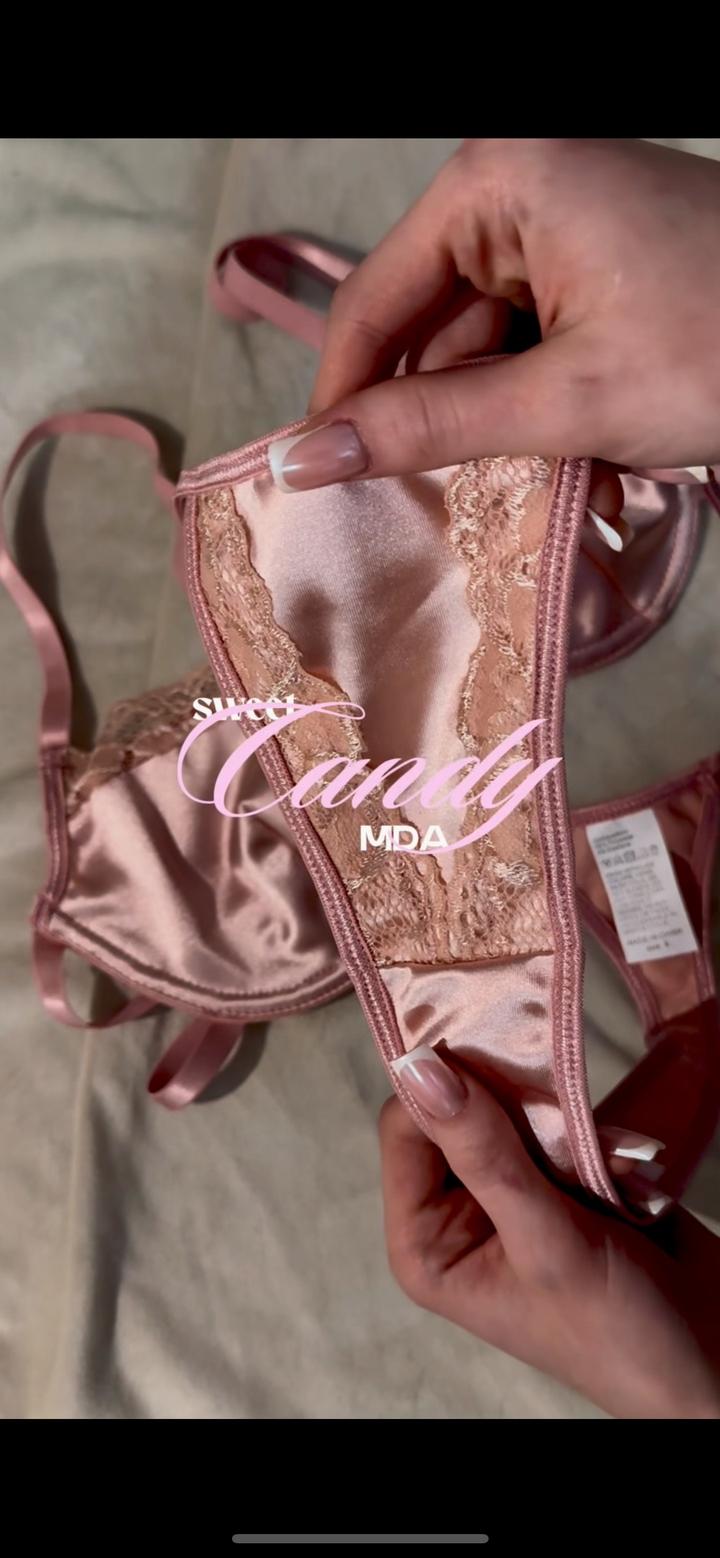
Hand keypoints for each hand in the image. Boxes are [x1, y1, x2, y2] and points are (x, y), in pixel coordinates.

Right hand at [269, 139, 719, 499]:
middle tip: (440, 510)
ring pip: (486, 348)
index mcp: (497, 181)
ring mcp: (565, 224)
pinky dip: (549, 411)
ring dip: (508, 430)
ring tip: (553, 482)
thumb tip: (305, 460)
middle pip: (431, 328)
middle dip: (446, 422)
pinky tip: (591, 459)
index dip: (342, 398)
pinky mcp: (601, 263)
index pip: (376, 301)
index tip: (315, 482)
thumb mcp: (566, 400)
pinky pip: (536, 344)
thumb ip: (430, 428)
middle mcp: (520, 185)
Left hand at [380, 1043, 719, 1417]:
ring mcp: (507, 1195)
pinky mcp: (557, 1182)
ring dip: (554, 1113)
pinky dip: (588, 1128)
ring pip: (508, 1109)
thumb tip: (416, 1068)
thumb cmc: (614, 1327)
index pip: (404, 1129)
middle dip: (505, 1096)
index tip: (492, 1052)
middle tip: (552, 1094)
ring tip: (594, 1147)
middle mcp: (453, 1215)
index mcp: (424, 1243)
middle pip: (454, 1111)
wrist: (707, 1356)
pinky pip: (556, 1123)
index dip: (442, 1086)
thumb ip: (482, 1153)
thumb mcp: (545, 1241)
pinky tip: (620, 1161)